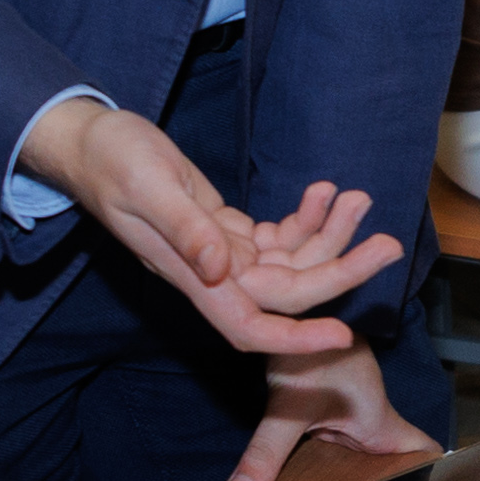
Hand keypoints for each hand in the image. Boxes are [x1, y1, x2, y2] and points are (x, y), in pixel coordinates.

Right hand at [25, 98, 404, 355]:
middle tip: (389, 244)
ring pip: (289, 261)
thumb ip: (186, 230)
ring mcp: (218, 253)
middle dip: (341, 271)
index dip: (296, 338)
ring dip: (329, 235)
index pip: (250, 326)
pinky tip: (324, 191)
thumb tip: (221, 269)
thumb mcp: (148, 187)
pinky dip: (305, 218)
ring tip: (358, 198)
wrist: (89, 142)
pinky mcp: (222, 228)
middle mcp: (211, 274)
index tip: (342, 336)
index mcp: (192, 276)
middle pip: (288, 292)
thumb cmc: (111, 161)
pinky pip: (276, 237)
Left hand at [223, 336, 435, 480]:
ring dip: (348, 477)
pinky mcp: (333, 406)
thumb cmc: (308, 347)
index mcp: (379, 423)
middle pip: (390, 466)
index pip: (425, 455)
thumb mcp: (288, 405)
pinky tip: (305, 479)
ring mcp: (354, 412)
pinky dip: (324, 457)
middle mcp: (373, 420)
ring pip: (360, 454)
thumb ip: (268, 450)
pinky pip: (336, 440)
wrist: (294, 303)